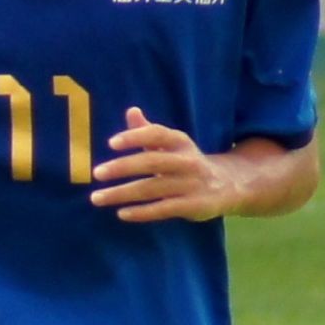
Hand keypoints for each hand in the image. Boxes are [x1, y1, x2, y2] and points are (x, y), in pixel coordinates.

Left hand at [88, 112, 236, 222]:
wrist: (227, 185)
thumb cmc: (188, 162)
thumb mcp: (173, 144)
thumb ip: (149, 131)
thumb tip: (131, 111)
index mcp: (180, 142)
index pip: (157, 134)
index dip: (134, 137)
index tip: (111, 143)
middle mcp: (186, 161)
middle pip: (151, 162)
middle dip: (122, 167)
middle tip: (97, 173)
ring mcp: (190, 184)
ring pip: (151, 188)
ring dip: (122, 193)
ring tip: (97, 198)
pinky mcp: (192, 206)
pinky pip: (162, 209)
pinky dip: (141, 212)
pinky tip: (121, 213)